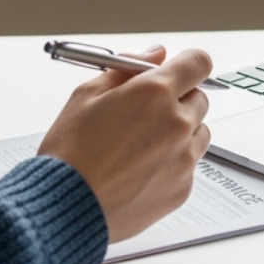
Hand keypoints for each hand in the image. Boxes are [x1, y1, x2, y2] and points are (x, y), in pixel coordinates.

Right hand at [38, 46, 212, 243]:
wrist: (64, 208)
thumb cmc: (69, 154)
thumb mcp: (86, 96)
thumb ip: (126, 69)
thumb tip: (155, 54)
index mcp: (154, 93)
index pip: (198, 63)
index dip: (187, 65)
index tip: (177, 71)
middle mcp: (177, 123)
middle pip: (199, 98)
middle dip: (177, 100)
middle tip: (145, 114)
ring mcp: (184, 158)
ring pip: (199, 133)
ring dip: (180, 132)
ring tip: (141, 146)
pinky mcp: (182, 188)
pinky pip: (189, 165)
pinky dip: (172, 164)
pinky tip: (139, 171)